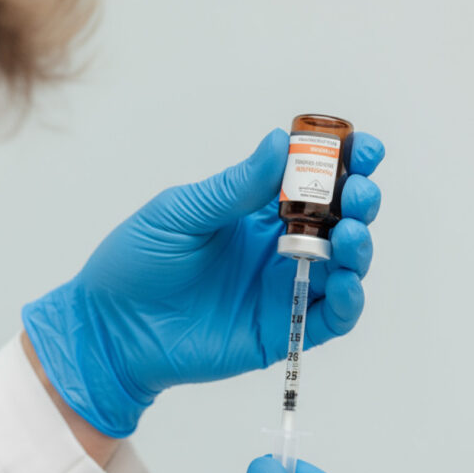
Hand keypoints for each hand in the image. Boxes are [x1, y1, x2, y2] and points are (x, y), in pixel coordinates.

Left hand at [22, 128, 384, 436]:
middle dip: (359, 200)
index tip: (364, 148)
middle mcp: (277, 246)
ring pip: (344, 267)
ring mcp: (281, 288)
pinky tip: (344, 282)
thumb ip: (234, 187)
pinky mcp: (281, 329)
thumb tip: (279, 142)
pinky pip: (328, 317)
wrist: (109, 329)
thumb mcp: (181, 213)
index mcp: (255, 210)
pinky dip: (347, 300)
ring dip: (359, 248)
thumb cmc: (135, 263)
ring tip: (349, 233)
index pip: (312, 180)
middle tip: (360, 191)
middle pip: (339, 219)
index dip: (343, 162)